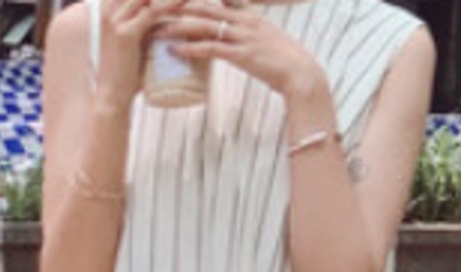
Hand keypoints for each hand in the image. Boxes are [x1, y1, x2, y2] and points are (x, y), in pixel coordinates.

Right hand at [95, 0, 179, 110]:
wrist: (112, 97)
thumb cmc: (126, 73)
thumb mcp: (135, 42)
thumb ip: (147, 26)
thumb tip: (171, 22)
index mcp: (109, 7)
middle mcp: (109, 9)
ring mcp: (115, 20)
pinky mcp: (125, 34)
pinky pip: (152, 12)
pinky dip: (171, 6)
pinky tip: (186, 1)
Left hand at [159, 0, 326, 103]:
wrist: (302, 74)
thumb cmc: (285, 62)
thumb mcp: (267, 38)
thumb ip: (249, 31)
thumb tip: (234, 35)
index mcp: (249, 14)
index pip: (218, 0)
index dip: (195, 0)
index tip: (175, 2)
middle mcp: (244, 20)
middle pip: (205, 7)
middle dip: (180, 9)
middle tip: (157, 11)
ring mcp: (242, 36)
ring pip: (204, 25)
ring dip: (178, 27)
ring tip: (158, 30)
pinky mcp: (241, 54)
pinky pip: (210, 47)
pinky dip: (190, 47)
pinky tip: (175, 49)